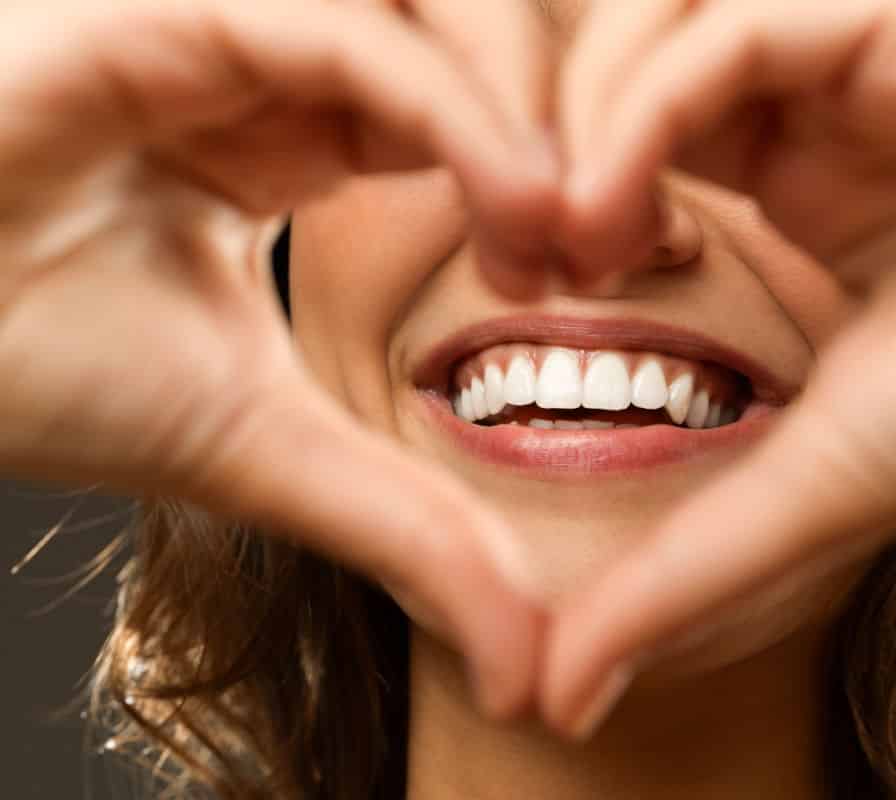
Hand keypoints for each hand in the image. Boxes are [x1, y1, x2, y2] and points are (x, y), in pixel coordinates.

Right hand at [0, 0, 556, 717]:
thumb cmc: (36, 366)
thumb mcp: (266, 446)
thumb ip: (407, 528)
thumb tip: (529, 669)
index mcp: (302, 132)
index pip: (484, 103)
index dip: (567, 172)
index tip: (620, 264)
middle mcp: (284, 64)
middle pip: (492, 33)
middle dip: (579, 127)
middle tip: (620, 243)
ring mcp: (236, 25)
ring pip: (444, 8)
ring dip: (533, 110)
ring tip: (565, 236)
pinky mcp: (177, 8)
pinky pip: (355, 33)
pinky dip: (457, 115)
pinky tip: (519, 207)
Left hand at [543, 0, 895, 735]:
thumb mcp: (818, 482)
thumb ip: (686, 570)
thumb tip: (564, 698)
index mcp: (800, 177)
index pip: (621, 131)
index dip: (547, 193)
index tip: (516, 283)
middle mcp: (818, 102)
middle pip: (617, 60)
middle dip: (538, 145)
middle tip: (514, 256)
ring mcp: (861, 47)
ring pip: (661, 21)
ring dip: (580, 121)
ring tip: (565, 241)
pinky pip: (739, 21)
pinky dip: (650, 103)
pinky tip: (617, 202)